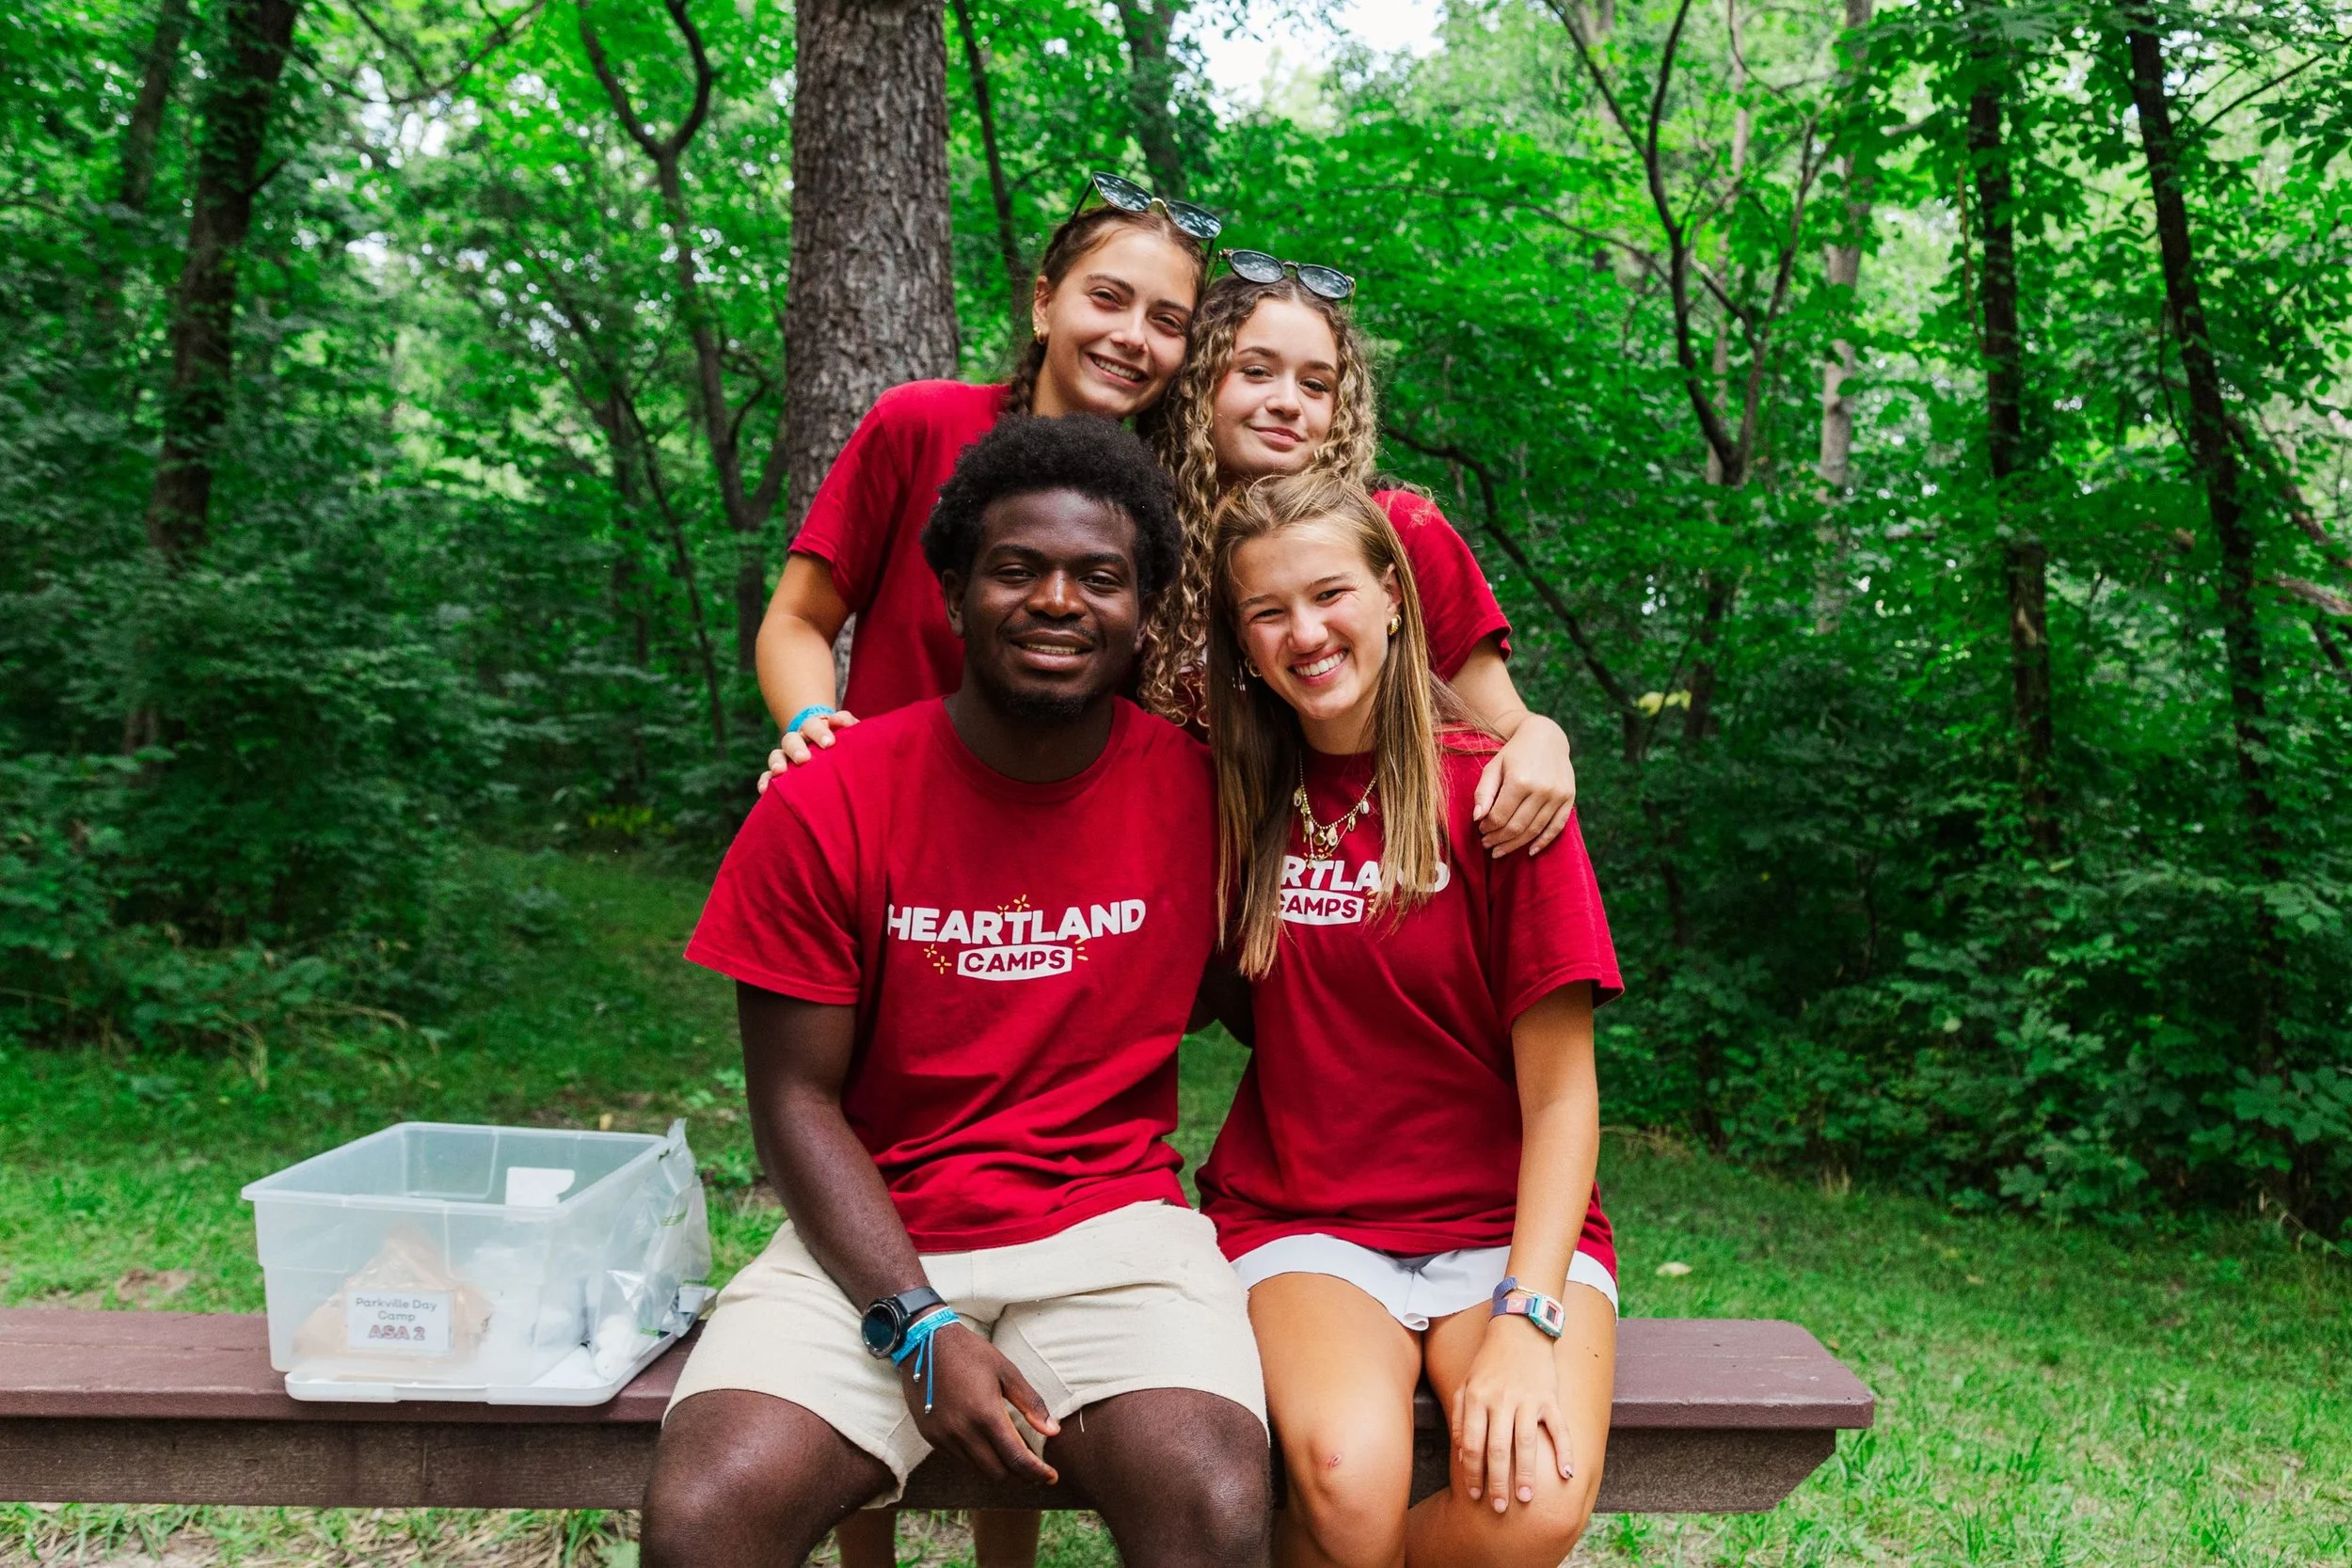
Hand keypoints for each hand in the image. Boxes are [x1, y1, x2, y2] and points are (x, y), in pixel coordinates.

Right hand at [755, 709, 859, 793]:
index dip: (819, 732)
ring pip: (777, 755)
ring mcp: (787, 757)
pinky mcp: (780, 773)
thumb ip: (847, 722)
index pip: (813, 725)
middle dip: (796, 748)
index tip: (829, 743)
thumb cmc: (842, 740)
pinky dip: (765, 781)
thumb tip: (836, 720)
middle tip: (804, 759)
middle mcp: (797, 741)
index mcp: (813, 728)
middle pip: (791, 739)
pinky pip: (768, 776)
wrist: (829, 750)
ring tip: (779, 771)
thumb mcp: (848, 730)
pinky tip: (766, 790)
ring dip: (777, 762)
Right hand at [902, 1323, 1062, 1486]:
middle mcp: (962, 1432)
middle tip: (1034, 1466)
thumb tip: (1053, 1432)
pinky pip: (959, 1458)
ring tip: (1012, 1453)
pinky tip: (985, 1441)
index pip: (1016, 1459)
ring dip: (997, 1466)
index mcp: (985, 1414)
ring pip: (977, 1468)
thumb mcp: (1006, 1371)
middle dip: (1019, 1474)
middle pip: (997, 1473)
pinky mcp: (931, 1436)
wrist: (924, 1343)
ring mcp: (943, 1437)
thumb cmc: (971, 1353)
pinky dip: (976, 1457)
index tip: (1052, 1477)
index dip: (1037, 1473)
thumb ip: (1031, 1403)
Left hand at [1452, 1316, 1571, 1512]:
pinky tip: (1566, 1475)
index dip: (1472, 1472)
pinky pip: (1559, 1428)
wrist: (1519, 1330)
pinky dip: (1564, 1452)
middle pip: (1497, 1449)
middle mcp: (1501, 1400)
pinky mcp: (1550, 1397)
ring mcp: (1528, 1399)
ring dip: (1525, 1474)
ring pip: (1526, 1443)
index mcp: (1477, 1398)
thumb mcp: (1466, 1384)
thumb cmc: (1489, 1363)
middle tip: (1499, 1508)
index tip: (1474, 1495)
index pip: (1471, 1444)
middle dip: (1497, 1482)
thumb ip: (1459, 1417)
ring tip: (1524, 1499)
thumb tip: (1459, 1454)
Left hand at [1473, 715, 1574, 855]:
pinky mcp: (1569, 798)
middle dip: (1499, 839)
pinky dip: (1543, 842)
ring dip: (1515, 844)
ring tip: (1500, 850)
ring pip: (1534, 830)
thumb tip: (1477, 818)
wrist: (1546, 737)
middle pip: (1516, 826)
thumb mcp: (1494, 767)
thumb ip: (1483, 792)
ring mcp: (1557, 795)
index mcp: (1519, 780)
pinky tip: (1530, 851)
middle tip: (1487, 845)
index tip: (1481, 830)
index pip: (1499, 816)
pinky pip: (1556, 827)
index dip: (1488, 827)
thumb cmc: (1514, 753)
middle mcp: (1541, 789)